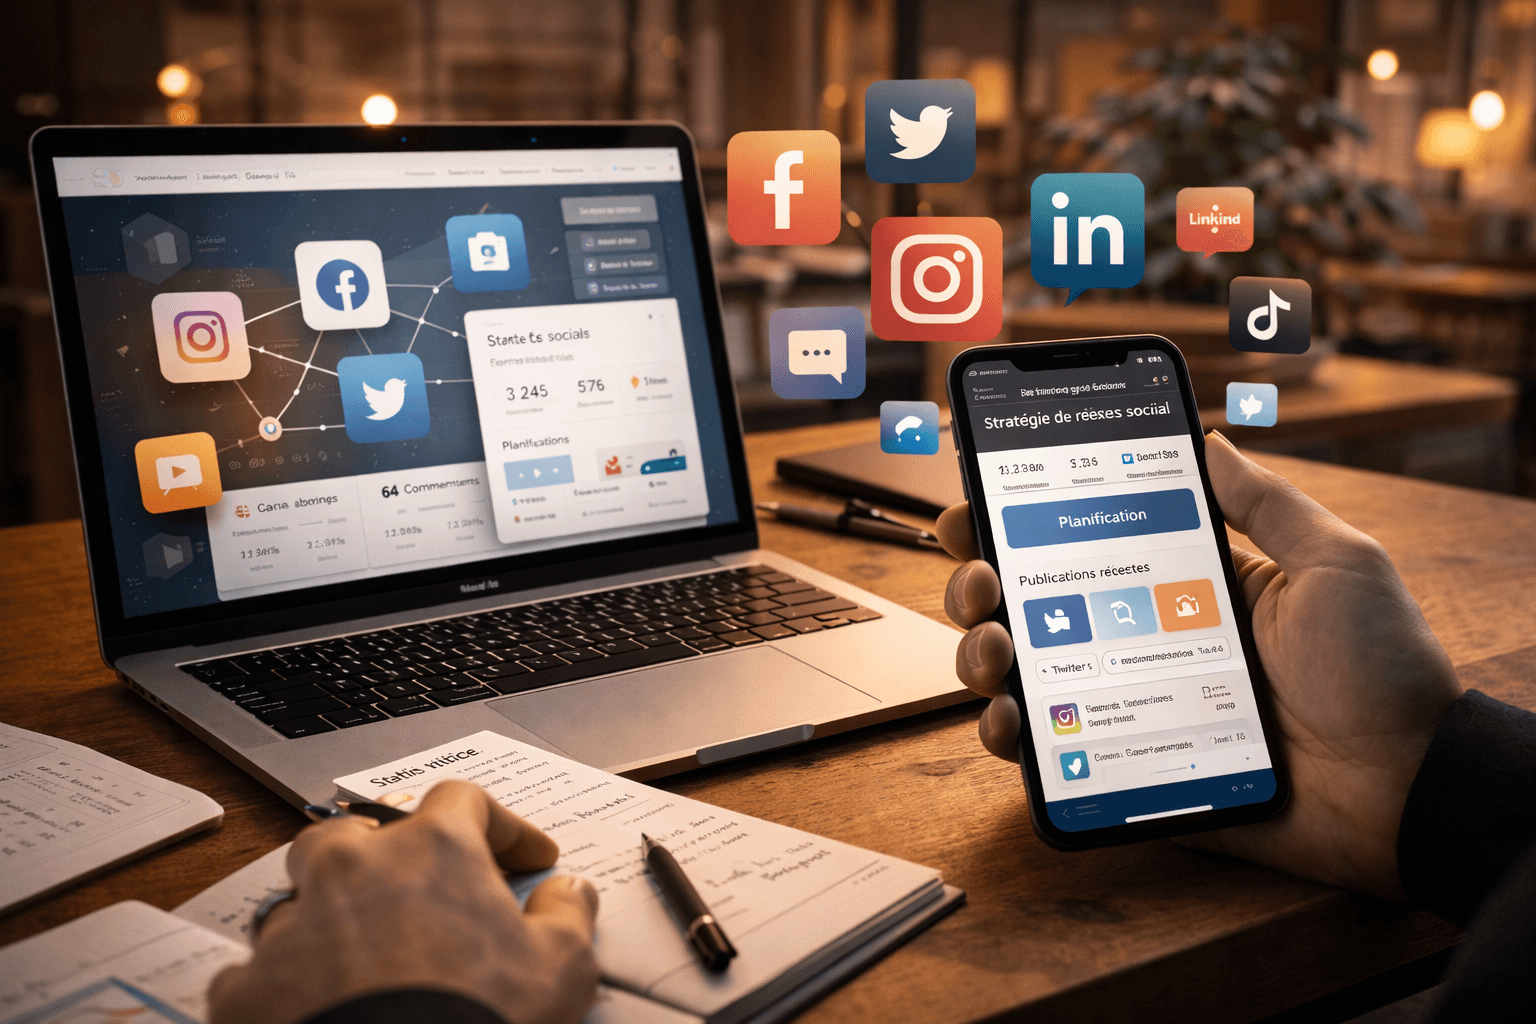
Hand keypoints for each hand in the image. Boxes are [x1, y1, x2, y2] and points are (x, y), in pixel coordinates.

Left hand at [208, 780, 599, 1023]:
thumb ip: (568, 917)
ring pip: (304, 898)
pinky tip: (317, 1010)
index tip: (529, 859)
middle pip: (360, 831)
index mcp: (431, 850)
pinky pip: (261, 970)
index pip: (465, 801)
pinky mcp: (247, 984)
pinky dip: (288, 985)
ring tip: (365, 961)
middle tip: (422, 893)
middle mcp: (353, 868)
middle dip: (389, 854)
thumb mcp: (561, 969)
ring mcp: (292, 924)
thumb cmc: (477, 1019)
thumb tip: (569, 895)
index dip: (503, 828)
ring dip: (334, 919)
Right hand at [938, 432, 1462, 898]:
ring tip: (994, 649)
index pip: (1083, 544)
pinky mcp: (1124, 768)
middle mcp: (1141, 641)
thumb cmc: (1380, 669)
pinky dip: (1010, 737)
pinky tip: (1009, 719)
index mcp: (1182, 588)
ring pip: (1022, 678)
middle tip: (980, 578)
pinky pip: (1049, 754)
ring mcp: (1127, 706)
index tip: (973, 502)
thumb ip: (1266, 503)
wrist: (1406, 785)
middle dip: (978, 583)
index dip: (1016, 522)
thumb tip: (1209, 438)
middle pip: (1030, 607)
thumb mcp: (1335, 562)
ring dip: (980, 655)